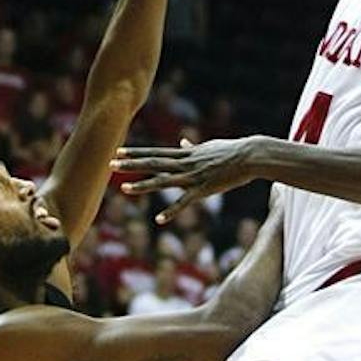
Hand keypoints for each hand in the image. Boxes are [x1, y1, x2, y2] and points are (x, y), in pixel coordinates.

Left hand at [111, 136, 260, 222]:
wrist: (249, 156)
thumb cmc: (231, 151)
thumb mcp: (209, 146)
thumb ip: (194, 147)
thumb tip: (184, 141)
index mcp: (185, 154)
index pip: (155, 153)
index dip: (136, 152)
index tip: (118, 151)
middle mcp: (185, 164)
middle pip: (153, 164)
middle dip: (131, 164)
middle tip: (110, 163)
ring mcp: (193, 176)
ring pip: (163, 181)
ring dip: (143, 185)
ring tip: (123, 188)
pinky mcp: (203, 189)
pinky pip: (184, 202)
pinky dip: (171, 211)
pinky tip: (159, 219)